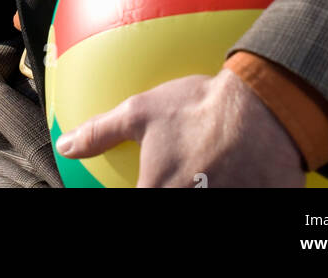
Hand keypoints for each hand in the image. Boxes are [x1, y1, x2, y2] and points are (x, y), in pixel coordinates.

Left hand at [55, 69, 306, 187]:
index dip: (134, 200)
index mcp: (156, 194)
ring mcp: (222, 209)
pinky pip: (241, 207)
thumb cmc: (198, 107)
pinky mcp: (254, 207)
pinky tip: (232, 183)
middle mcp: (185, 208)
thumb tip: (66, 144)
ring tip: (200, 183)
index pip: (133, 211)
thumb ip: (100, 133)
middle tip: (173, 183)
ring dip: (199, 195)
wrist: (261, 108)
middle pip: (165, 219)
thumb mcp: (142, 112)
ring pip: (202, 209)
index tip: (140, 190)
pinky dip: (230, 194)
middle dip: (170, 195)